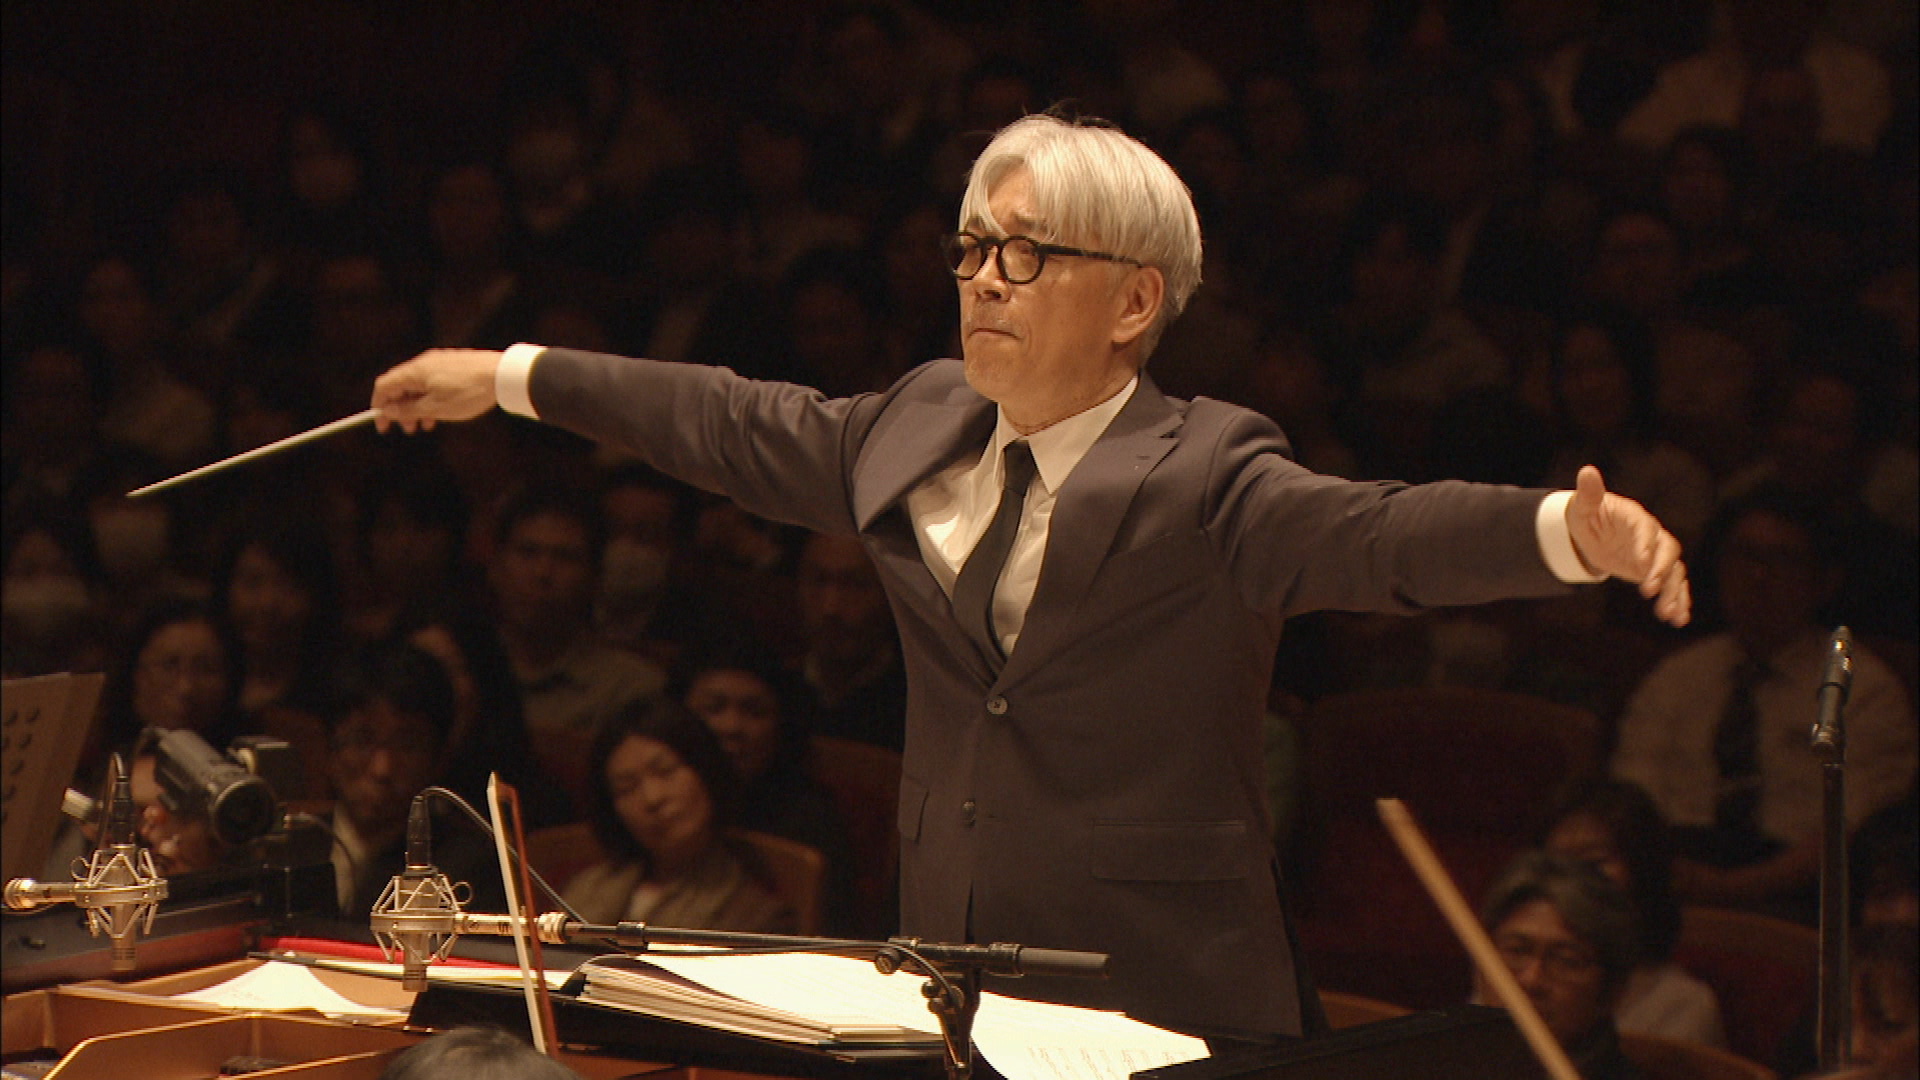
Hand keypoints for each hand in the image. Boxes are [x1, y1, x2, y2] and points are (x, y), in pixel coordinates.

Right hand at [371, 349, 503, 433]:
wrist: (502, 374)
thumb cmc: (468, 392)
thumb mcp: (435, 408)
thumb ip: (408, 410)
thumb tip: (388, 411)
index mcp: (415, 371)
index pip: (384, 386)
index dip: (379, 406)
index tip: (382, 424)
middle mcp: (424, 363)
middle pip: (401, 386)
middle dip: (400, 409)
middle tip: (408, 430)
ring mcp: (439, 362)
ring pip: (419, 386)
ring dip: (417, 406)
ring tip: (426, 425)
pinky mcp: (454, 365)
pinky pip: (433, 382)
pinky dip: (431, 398)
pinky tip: (440, 413)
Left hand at [1566, 465, 1690, 626]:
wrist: (1594, 529)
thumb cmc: (1587, 515)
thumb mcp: (1583, 507)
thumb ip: (1588, 494)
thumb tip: (1587, 471)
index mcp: (1637, 518)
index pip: (1646, 530)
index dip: (1645, 546)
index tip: (1641, 563)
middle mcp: (1653, 536)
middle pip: (1668, 552)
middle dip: (1661, 571)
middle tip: (1649, 590)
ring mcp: (1657, 555)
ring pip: (1674, 573)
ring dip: (1674, 593)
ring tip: (1669, 614)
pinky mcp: (1656, 571)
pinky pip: (1673, 586)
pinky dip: (1678, 601)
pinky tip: (1678, 619)